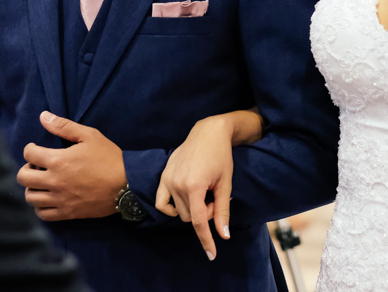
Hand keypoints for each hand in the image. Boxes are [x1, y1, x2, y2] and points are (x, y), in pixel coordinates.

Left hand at [17, 111, 126, 221]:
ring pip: (30, 198)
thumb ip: (64, 126)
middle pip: (23, 178)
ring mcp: (60, 199)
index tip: (36, 149)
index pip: (28, 154)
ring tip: (41, 183)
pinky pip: (43, 214)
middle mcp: (54, 181)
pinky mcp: (67, 213)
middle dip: (26, 169)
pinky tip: (48, 199)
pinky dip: (40, 207)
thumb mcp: (89, 136)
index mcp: (58, 161)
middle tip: (36, 166)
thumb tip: (43, 116)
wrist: (127, 184)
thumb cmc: (109, 158)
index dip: (30, 149)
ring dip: (32, 188)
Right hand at [155, 117, 236, 260]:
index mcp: (194, 186)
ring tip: (203, 191)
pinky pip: (162, 202)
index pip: (198, 222)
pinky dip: (172, 207)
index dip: (206, 240)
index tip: (211, 255)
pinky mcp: (163, 175)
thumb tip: (223, 236)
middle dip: (204, 213)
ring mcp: (167, 179)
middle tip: (214, 197)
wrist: (208, 133)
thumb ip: (222, 211)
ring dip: (192, 208)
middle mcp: (177, 184)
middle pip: (190, 217)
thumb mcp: (225, 184)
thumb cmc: (221, 157)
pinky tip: (184, 200)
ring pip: (179, 211)